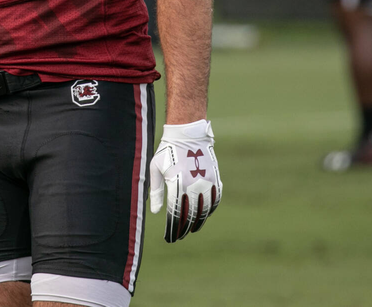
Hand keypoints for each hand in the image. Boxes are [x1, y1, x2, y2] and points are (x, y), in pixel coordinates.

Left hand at [149, 119, 220, 242]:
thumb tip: (156, 212)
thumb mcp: (156, 169)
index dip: (172, 228)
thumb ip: (156, 191)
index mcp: (177, 184)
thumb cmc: (167, 151)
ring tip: (191, 230)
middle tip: (178, 237)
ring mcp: (206, 182)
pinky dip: (210, 210)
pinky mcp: (215, 178)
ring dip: (198, 223)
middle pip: (190, 216)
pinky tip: (204, 215)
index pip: (175, 214)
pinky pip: (215, 199)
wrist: (188, 133)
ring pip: (204, 210)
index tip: (169, 237)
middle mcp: (193, 186)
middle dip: (184, 229)